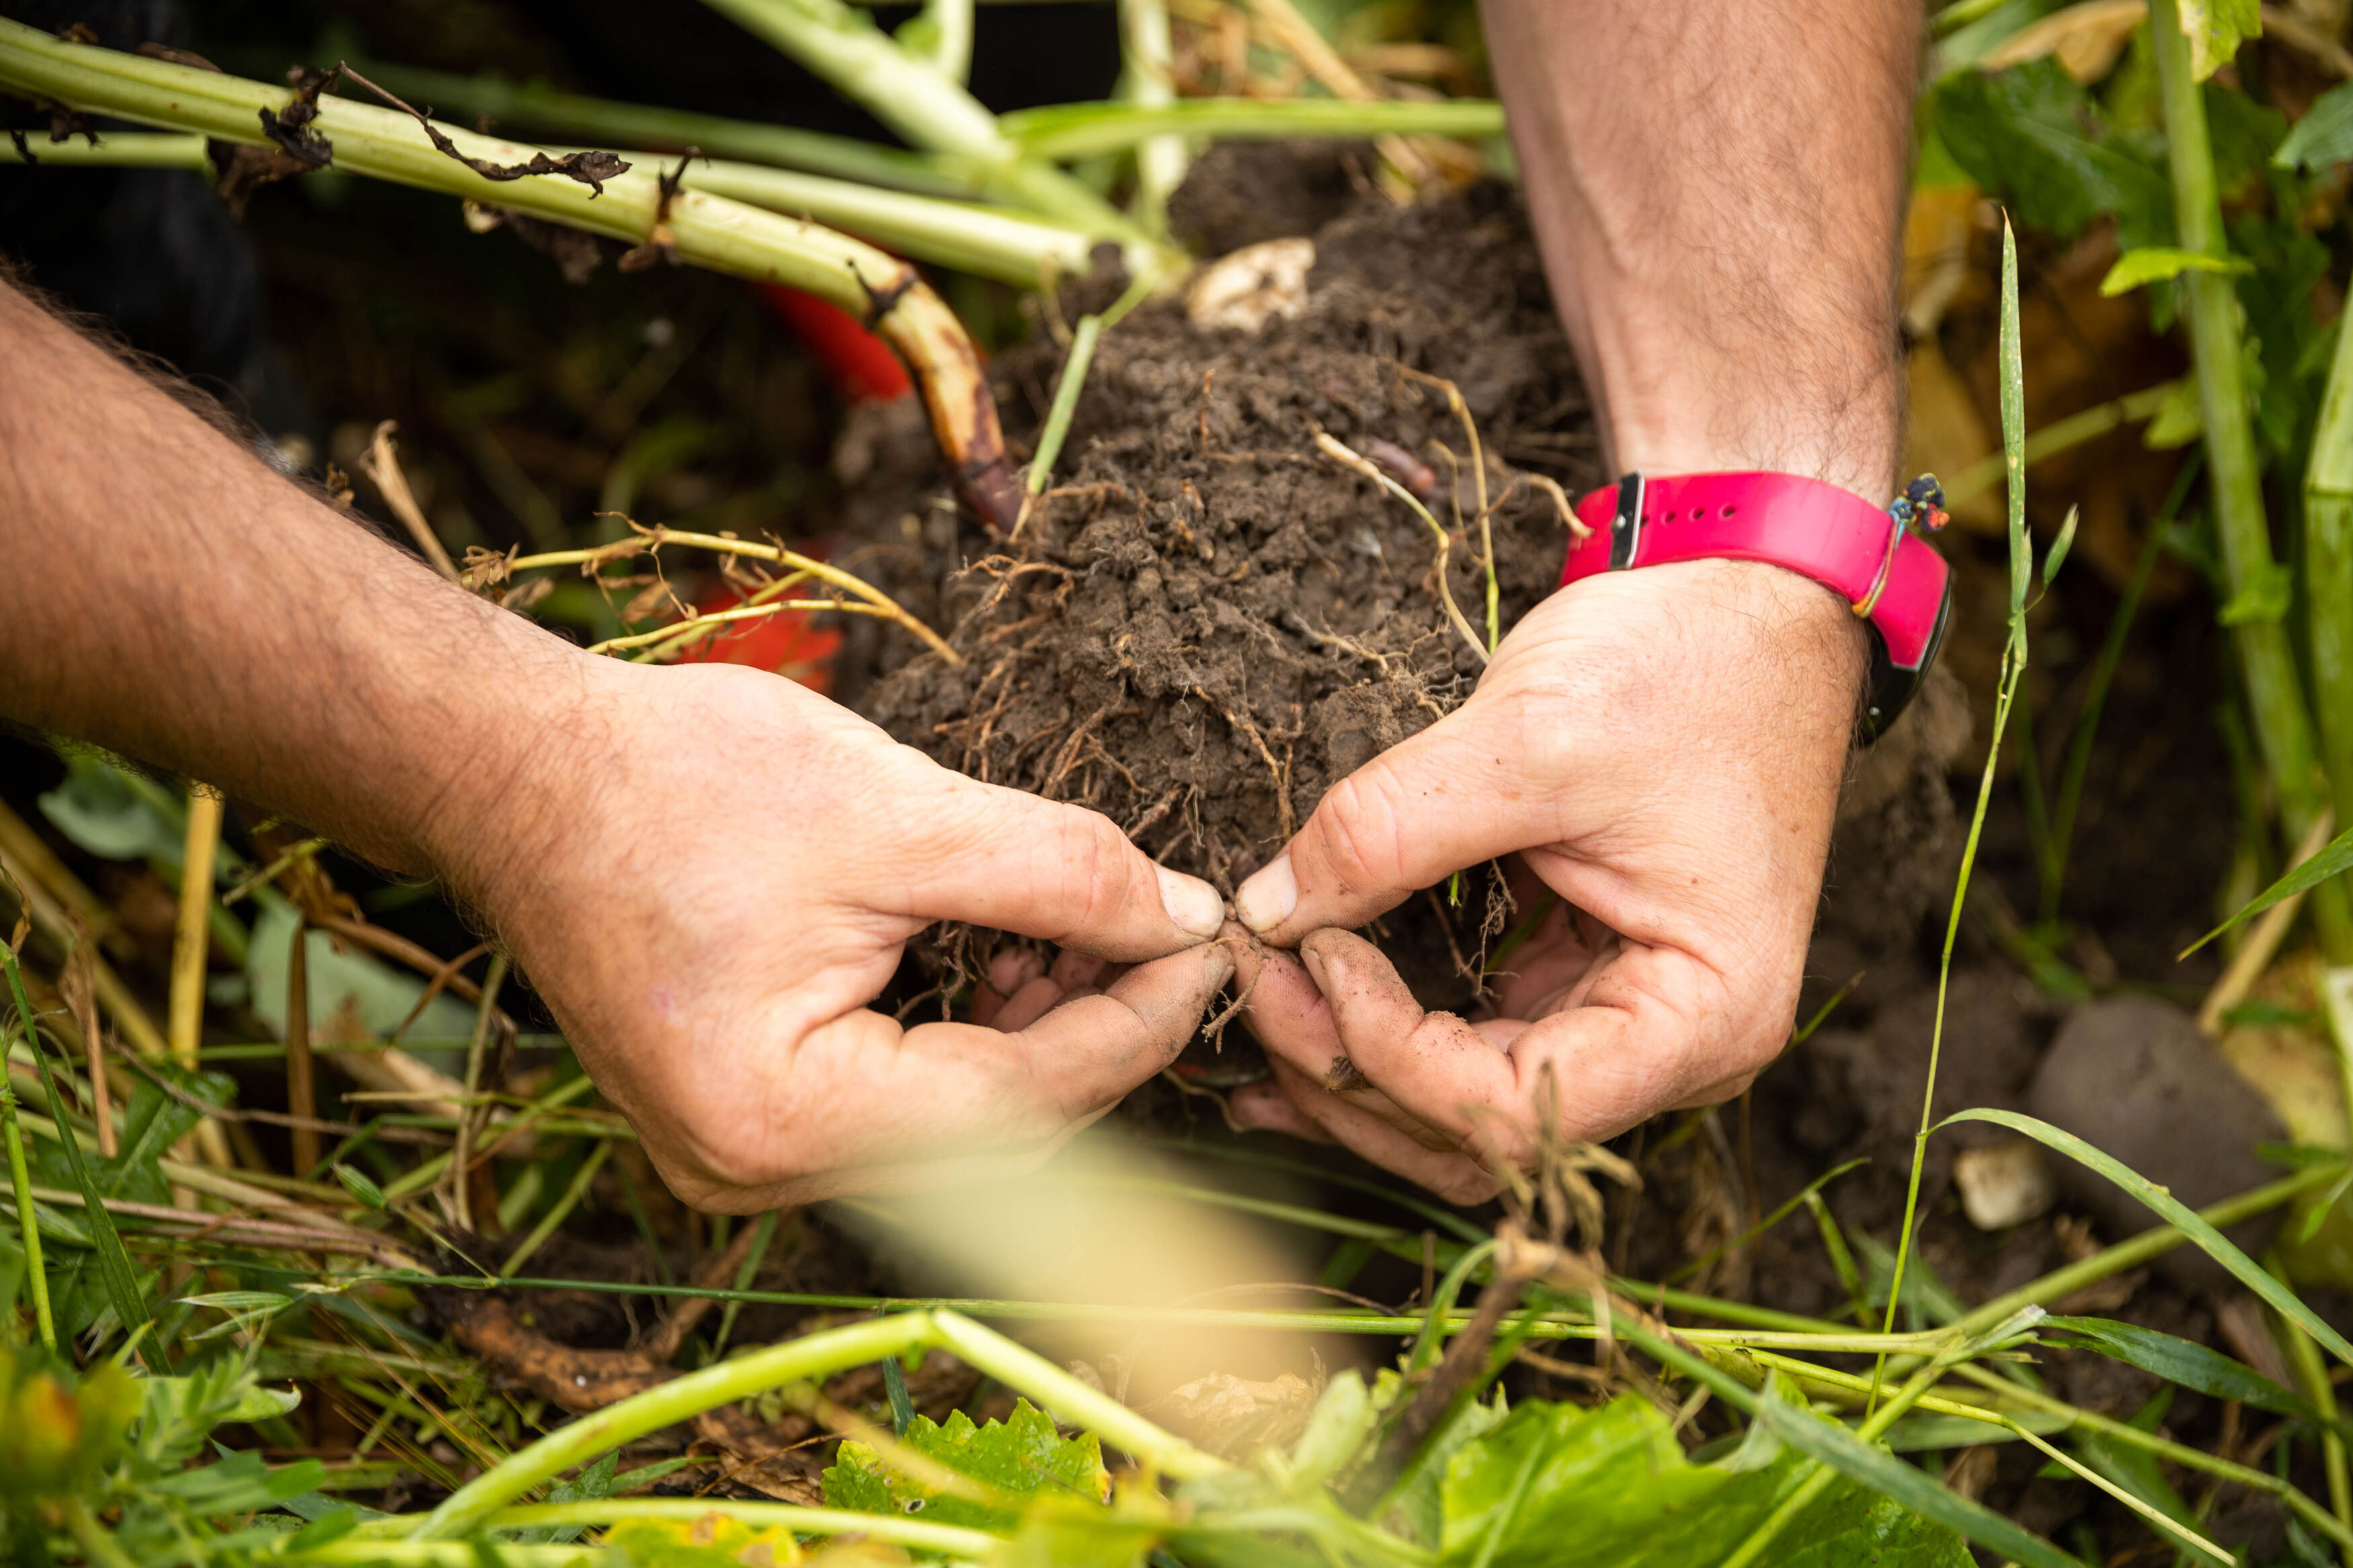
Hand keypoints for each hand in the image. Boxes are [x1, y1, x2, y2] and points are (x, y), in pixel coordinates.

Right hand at [445, 659, 1232, 1211]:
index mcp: (779, 1119)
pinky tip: (1005, 962)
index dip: (1134, 1022)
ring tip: (1081, 931)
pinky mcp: (744, 1113)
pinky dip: (966, 1038)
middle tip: (1163, 933)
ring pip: (951, 1122)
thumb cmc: (674, 781)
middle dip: (1092, 1032)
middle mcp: (753, 1170)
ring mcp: (740, 1154)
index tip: (1208, 945)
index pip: (1020, 1100)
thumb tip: (1183, 917)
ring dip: (1034, 1035)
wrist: (514, 771)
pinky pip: (894, 1102)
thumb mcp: (895, 813)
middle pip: (992, 1132)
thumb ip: (1055, 871)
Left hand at [1224, 559, 1864, 1197]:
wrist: (1753, 596)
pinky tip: (1300, 1004)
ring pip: (1464, 1107)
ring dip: (1353, 1070)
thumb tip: (1264, 911)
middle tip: (1249, 982)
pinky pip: (1470, 1039)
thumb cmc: (1688, 664)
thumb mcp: (1532, 738)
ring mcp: (1626, 1017)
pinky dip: (1382, 1031)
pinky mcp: (1579, 975)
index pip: (1514, 1112)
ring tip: (1253, 1009)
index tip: (1309, 951)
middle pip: (1482, 1135)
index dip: (1388, 1053)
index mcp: (1703, 1019)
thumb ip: (1389, 832)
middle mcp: (1676, 1050)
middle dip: (1350, 1073)